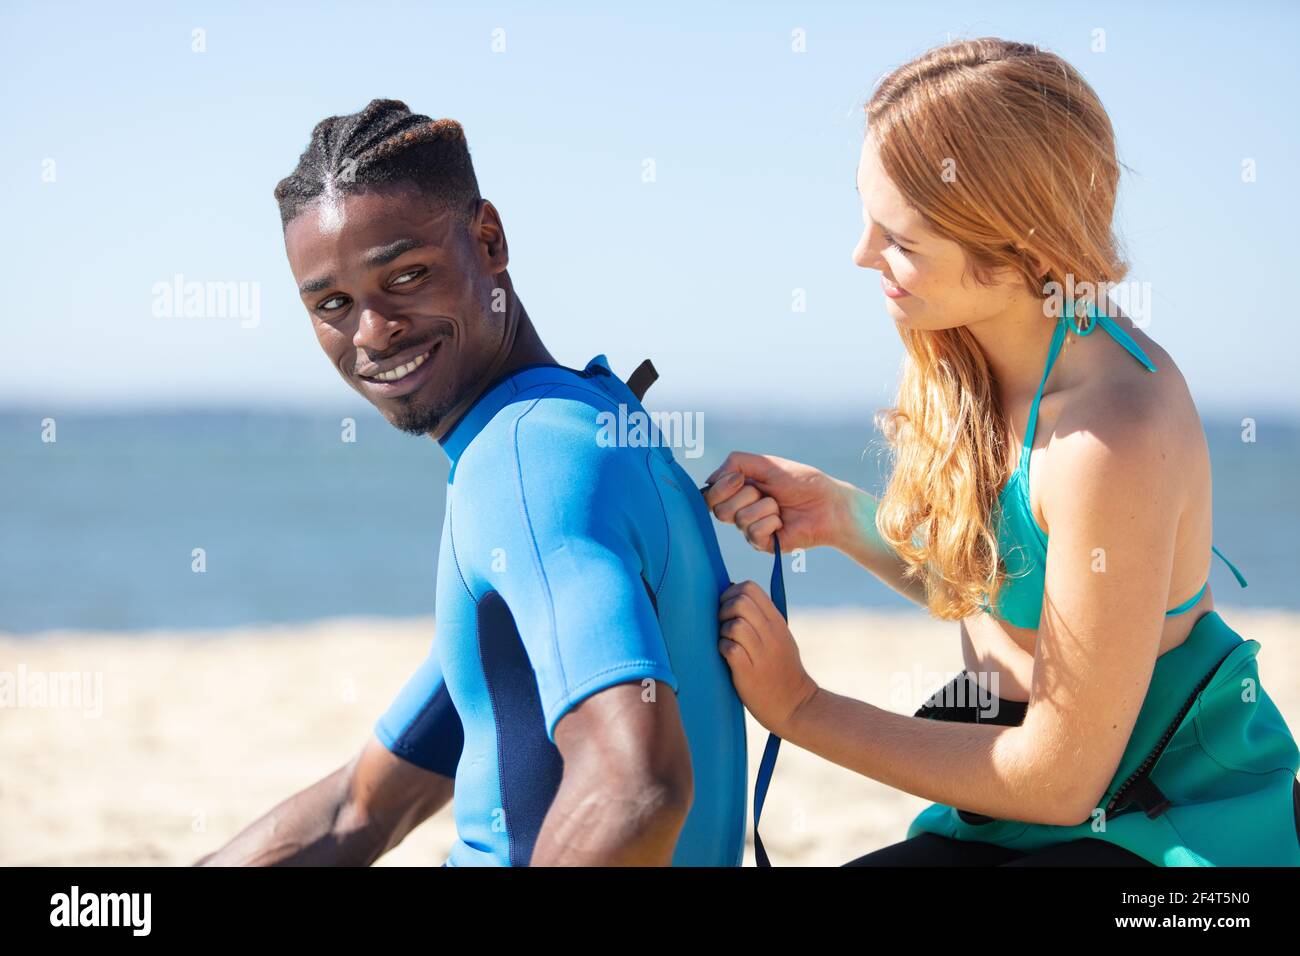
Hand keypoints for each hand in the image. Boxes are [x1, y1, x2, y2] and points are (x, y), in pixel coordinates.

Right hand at [703, 451, 849, 553]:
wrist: (829, 504)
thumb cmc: (802, 482)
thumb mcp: (767, 463)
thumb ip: (736, 462)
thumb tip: (709, 480)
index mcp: (739, 491)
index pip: (710, 495)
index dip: (720, 487)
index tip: (739, 479)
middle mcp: (741, 510)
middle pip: (719, 510)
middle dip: (745, 496)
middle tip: (767, 492)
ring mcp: (751, 529)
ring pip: (739, 519)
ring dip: (765, 507)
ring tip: (780, 506)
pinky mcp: (763, 544)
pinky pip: (753, 532)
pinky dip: (770, 522)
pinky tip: (783, 521)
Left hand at [718, 581, 818, 737]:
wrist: (795, 704)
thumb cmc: (781, 669)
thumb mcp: (780, 637)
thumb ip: (761, 618)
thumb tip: (734, 595)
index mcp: (776, 621)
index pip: (751, 588)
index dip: (731, 592)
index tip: (727, 606)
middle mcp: (771, 634)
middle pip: (740, 602)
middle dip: (724, 609)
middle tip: (723, 624)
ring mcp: (761, 653)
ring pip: (734, 625)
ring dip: (722, 631)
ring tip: (726, 641)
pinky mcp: (749, 672)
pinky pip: (729, 649)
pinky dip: (722, 649)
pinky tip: (727, 655)